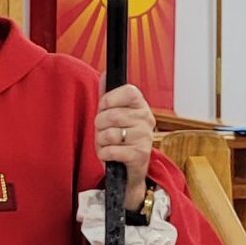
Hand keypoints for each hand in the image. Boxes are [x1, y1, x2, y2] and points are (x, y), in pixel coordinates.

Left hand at [95, 83, 155, 208]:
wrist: (129, 170)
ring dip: (100, 141)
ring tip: (107, 144)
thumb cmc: (120, 140)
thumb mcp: (113, 116)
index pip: (128, 91)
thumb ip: (108, 96)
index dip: (109, 99)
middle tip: (103, 131)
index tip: (105, 108)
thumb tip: (105, 74)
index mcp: (141, 106)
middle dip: (99, 125)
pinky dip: (103, 154)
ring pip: (109, 133)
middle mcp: (146, 119)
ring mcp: (144, 137)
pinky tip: (109, 155)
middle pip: (112, 114)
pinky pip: (111, 150)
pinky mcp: (139, 156)